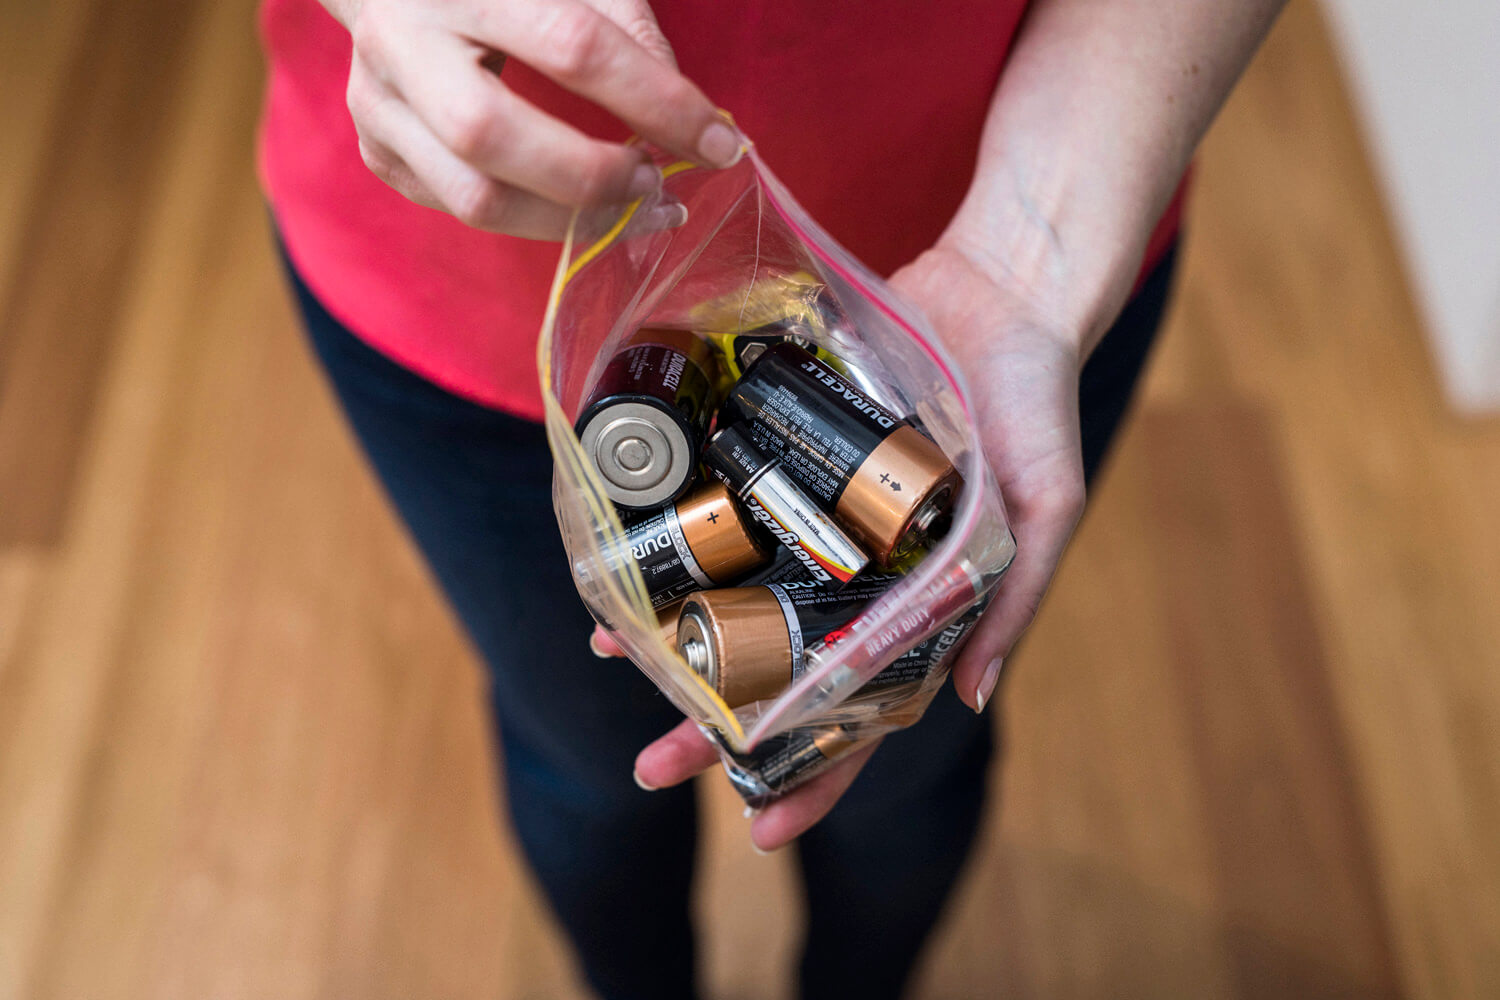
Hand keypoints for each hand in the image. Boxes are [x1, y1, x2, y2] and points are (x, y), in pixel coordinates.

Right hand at [329, 0, 738, 237]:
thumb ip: (629, 33)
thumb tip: (691, 123)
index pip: (573, 47)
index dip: (657, 103)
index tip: (720, 142)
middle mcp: (403, 43)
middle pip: (492, 137)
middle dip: (594, 179)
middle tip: (658, 184)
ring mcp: (378, 106)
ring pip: (476, 198)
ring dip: (571, 221)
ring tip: (635, 207)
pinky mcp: (379, 154)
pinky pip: (464, 211)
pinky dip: (537, 218)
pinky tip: (579, 205)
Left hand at [607, 237, 1089, 850]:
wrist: (1000, 289)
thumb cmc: (1036, 404)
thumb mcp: (1045, 506)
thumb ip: (1011, 598)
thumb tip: (970, 699)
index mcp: (919, 608)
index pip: (865, 717)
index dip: (819, 779)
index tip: (760, 832)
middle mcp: (857, 576)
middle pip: (779, 671)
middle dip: (717, 726)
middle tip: (651, 767)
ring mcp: (815, 520)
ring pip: (738, 595)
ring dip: (679, 634)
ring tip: (615, 658)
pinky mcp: (784, 457)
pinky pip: (723, 508)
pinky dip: (679, 535)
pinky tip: (625, 559)